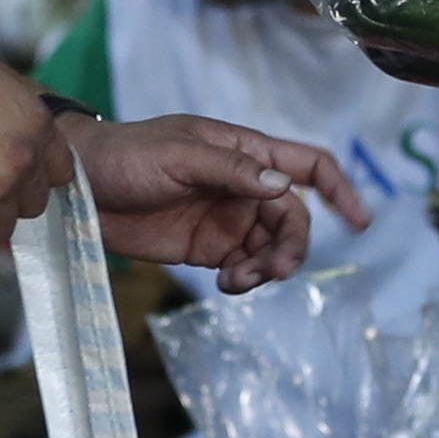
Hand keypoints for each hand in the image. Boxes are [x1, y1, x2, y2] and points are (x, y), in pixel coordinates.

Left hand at [68, 113, 366, 292]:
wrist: (78, 186)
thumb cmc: (127, 155)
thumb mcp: (179, 154)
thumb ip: (231, 169)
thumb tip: (281, 186)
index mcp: (245, 152)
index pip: (309, 166)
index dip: (340, 189)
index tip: (360, 221)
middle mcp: (244, 187)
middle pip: (294, 218)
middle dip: (292, 246)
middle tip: (274, 269)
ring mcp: (228, 219)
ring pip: (272, 248)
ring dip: (268, 268)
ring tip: (238, 282)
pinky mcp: (208, 248)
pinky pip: (245, 267)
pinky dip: (246, 281)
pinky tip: (228, 285)